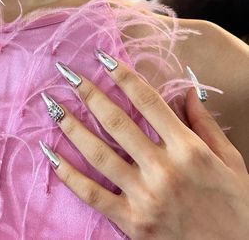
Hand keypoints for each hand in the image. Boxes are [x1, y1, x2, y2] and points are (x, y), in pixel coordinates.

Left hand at [41, 54, 248, 239]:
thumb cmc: (236, 209)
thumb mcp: (231, 163)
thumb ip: (206, 125)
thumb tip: (187, 91)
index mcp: (188, 149)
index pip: (148, 101)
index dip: (122, 75)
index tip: (102, 57)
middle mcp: (163, 168)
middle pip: (116, 121)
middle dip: (89, 93)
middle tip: (67, 74)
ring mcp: (144, 196)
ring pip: (98, 153)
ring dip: (71, 126)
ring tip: (52, 105)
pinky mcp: (131, 222)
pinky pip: (92, 194)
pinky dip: (67, 174)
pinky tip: (49, 153)